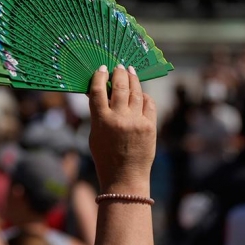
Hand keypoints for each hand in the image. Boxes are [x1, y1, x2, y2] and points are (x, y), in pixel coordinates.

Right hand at [87, 65, 156, 193]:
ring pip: (135, 91)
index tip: (101, 69)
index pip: (97, 91)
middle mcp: (119, 118)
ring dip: (133, 79)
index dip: (99, 77)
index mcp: (101, 121)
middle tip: (119, 66)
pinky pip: (148, 103)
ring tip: (130, 72)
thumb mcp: (95, 136)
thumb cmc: (105, 158)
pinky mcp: (150, 125)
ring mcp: (136, 121)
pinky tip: (141, 93)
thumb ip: (98, 115)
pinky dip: (144, 96)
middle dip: (119, 73)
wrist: (125, 178)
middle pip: (119, 86)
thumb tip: (101, 94)